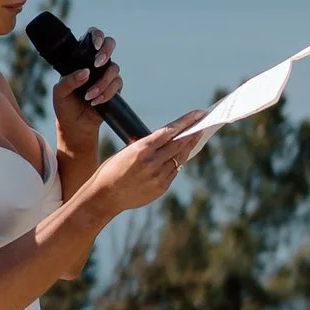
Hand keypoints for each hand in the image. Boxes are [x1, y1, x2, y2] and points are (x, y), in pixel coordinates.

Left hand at [53, 29, 123, 158]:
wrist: (75, 126)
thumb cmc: (65, 106)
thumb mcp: (60, 92)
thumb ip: (69, 80)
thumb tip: (85, 72)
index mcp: (80, 59)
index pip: (92, 38)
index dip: (97, 36)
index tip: (95, 46)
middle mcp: (95, 64)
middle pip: (110, 45)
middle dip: (106, 52)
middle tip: (97, 63)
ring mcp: (106, 75)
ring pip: (114, 69)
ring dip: (102, 82)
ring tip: (89, 96)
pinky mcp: (114, 89)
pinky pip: (117, 85)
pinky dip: (106, 93)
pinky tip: (95, 101)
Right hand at [85, 109, 203, 214]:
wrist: (105, 196)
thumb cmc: (112, 170)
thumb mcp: (126, 151)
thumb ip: (146, 145)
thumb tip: (167, 139)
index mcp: (142, 148)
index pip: (170, 131)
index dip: (187, 121)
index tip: (199, 114)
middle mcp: (152, 162)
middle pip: (180, 144)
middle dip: (193, 132)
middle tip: (203, 123)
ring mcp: (158, 176)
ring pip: (180, 158)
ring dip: (188, 147)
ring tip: (196, 137)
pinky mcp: (161, 187)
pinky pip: (174, 171)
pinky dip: (177, 162)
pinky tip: (181, 156)